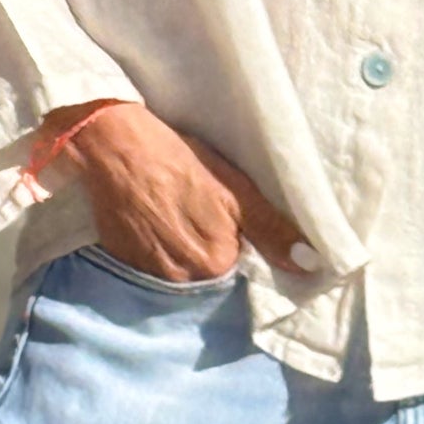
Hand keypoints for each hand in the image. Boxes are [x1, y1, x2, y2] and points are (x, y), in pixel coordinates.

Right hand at [47, 102, 311, 282]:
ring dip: (186, 252)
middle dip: (214, 251)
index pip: (244, 270)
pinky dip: (159, 251)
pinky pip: (153, 270)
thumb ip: (272, 229)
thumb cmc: (178, 158)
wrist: (112, 144)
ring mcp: (150, 275)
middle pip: (212, 274)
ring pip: (184, 274)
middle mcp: (184, 279)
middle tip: (202, 214)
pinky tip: (157, 222)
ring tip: (178, 216)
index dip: (241, 245)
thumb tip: (310, 265)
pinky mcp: (124, 265)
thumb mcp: (234, 187)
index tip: (231, 222)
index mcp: (217, 261)